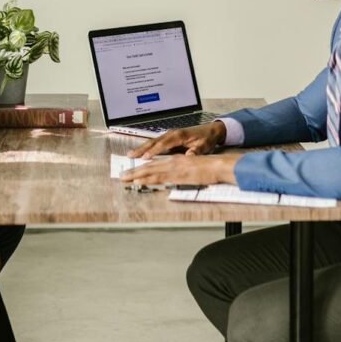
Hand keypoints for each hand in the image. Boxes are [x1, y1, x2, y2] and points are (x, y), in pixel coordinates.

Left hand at [119, 153, 237, 186]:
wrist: (218, 166)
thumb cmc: (209, 168)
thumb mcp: (192, 169)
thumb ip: (181, 172)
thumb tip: (172, 178)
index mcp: (175, 160)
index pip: (155, 164)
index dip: (141, 169)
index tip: (131, 173)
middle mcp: (172, 161)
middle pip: (149, 166)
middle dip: (134, 171)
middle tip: (121, 176)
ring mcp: (174, 167)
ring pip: (151, 170)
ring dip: (136, 175)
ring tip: (124, 178)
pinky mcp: (177, 174)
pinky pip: (159, 176)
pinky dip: (148, 178)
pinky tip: (139, 181)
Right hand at [127, 121, 226, 158]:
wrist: (211, 131)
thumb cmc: (206, 139)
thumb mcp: (203, 147)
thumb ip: (195, 152)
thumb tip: (188, 157)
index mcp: (179, 136)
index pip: (164, 144)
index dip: (154, 151)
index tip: (145, 157)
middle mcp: (172, 133)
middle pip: (154, 141)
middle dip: (141, 148)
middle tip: (130, 155)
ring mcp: (169, 135)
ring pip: (152, 141)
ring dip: (141, 148)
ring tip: (130, 154)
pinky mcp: (169, 137)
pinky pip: (156, 142)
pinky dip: (147, 147)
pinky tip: (140, 153)